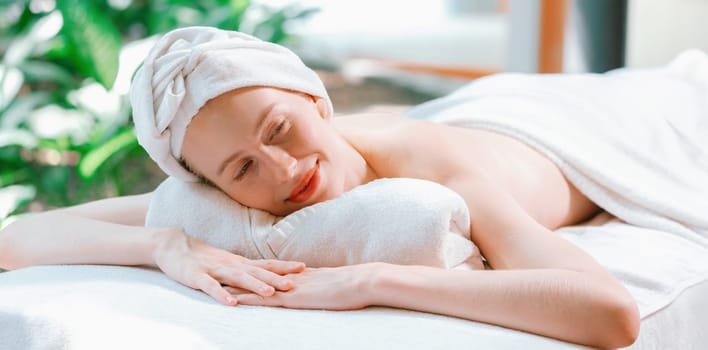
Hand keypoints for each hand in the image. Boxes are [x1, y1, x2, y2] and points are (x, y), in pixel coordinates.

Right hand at [152, 229, 304, 305]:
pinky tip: (231, 303)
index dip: (284, 266)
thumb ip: (245, 270)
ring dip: (255, 286)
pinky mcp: (197, 276)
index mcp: (239, 262)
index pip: (265, 263)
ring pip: (238, 278)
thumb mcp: (228, 263)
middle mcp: (230, 264)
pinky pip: (210, 287)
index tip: (304, 268)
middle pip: (257, 271)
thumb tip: (268, 276)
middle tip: (295, 284)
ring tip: (270, 293)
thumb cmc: (204, 258)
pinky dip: (221, 294)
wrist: (173, 246)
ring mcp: (214, 269)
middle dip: (276, 278)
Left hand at [229, 263, 383, 310]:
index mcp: (305, 275)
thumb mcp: (339, 284)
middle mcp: (294, 279)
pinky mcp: (293, 299)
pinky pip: (265, 300)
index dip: (259, 271)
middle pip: (261, 275)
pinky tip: (234, 302)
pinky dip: (249, 300)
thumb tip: (328, 286)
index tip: (244, 269)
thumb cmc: (357, 285)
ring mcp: (292, 288)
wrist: (363, 281)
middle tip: (221, 272)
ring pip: (258, 286)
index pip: (276, 272)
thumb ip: (329, 284)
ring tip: (217, 284)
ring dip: (238, 286)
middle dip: (241, 275)